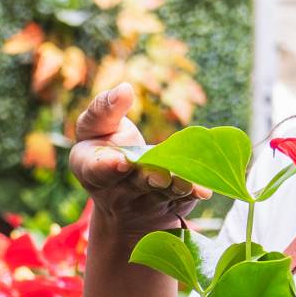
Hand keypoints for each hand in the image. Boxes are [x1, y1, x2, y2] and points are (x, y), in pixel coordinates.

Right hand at [68, 83, 207, 240]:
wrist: (119, 198)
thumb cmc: (104, 149)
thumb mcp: (94, 128)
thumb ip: (104, 109)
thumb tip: (125, 89)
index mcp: (92, 170)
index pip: (98, 171)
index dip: (109, 167)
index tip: (122, 161)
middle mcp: (116, 192)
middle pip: (134, 184)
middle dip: (148, 179)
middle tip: (160, 176)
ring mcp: (143, 204)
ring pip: (160, 195)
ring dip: (174, 188)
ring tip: (185, 183)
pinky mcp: (167, 207)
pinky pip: (181, 202)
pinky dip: (192, 194)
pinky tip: (203, 191)